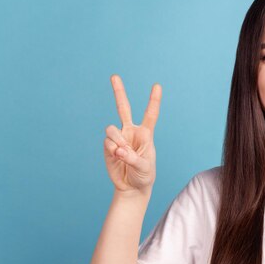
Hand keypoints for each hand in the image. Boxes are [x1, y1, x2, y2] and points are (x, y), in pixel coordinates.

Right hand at [103, 74, 161, 193]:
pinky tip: (117, 158)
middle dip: (118, 92)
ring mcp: (119, 138)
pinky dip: (112, 150)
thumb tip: (118, 149)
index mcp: (146, 134)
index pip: (150, 114)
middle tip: (114, 76)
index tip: (157, 85)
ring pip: (111, 129)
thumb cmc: (144, 176)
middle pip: (123, 108)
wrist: (132, 187)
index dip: (153, 100)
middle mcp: (131, 132)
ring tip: (123, 154)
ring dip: (116, 141)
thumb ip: (132, 158)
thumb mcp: (144, 168)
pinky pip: (107, 142)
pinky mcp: (108, 146)